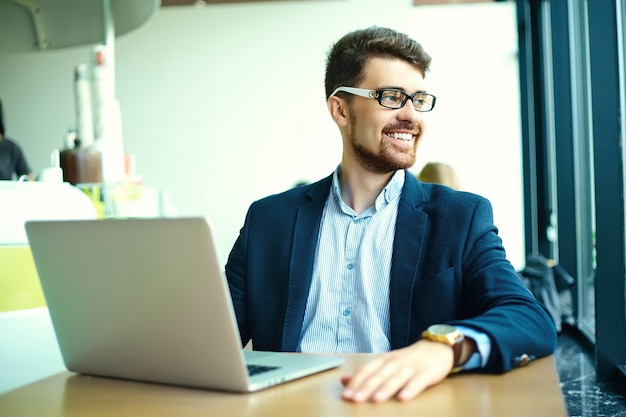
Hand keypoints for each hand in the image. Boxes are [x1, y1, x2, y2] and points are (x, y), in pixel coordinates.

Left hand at [340, 340, 454, 402]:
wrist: (436, 348)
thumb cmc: (407, 360)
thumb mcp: (385, 363)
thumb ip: (366, 372)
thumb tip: (344, 380)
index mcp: (383, 360)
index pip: (366, 370)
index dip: (355, 382)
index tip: (345, 395)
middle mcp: (395, 362)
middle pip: (378, 375)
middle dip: (366, 387)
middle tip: (355, 399)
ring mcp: (411, 367)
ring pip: (396, 378)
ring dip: (385, 389)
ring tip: (376, 400)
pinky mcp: (426, 373)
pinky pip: (418, 382)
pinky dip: (410, 389)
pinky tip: (403, 398)